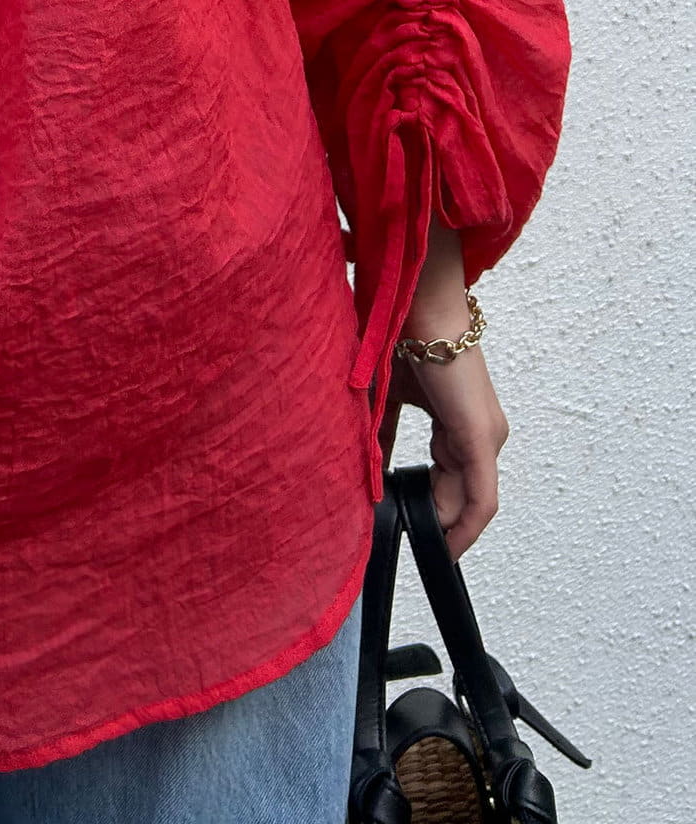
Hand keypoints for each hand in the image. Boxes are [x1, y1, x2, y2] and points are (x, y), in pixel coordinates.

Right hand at [378, 344, 508, 560]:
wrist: (415, 304)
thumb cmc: (400, 336)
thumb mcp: (386, 398)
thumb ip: (381, 434)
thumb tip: (366, 465)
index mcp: (458, 420)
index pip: (449, 478)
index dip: (431, 509)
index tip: (409, 528)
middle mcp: (480, 432)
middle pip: (460, 494)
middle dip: (434, 521)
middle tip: (407, 542)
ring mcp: (485, 435)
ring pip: (470, 499)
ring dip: (444, 523)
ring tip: (421, 547)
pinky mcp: (481, 437)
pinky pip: (480, 496)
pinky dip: (463, 522)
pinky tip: (444, 541)